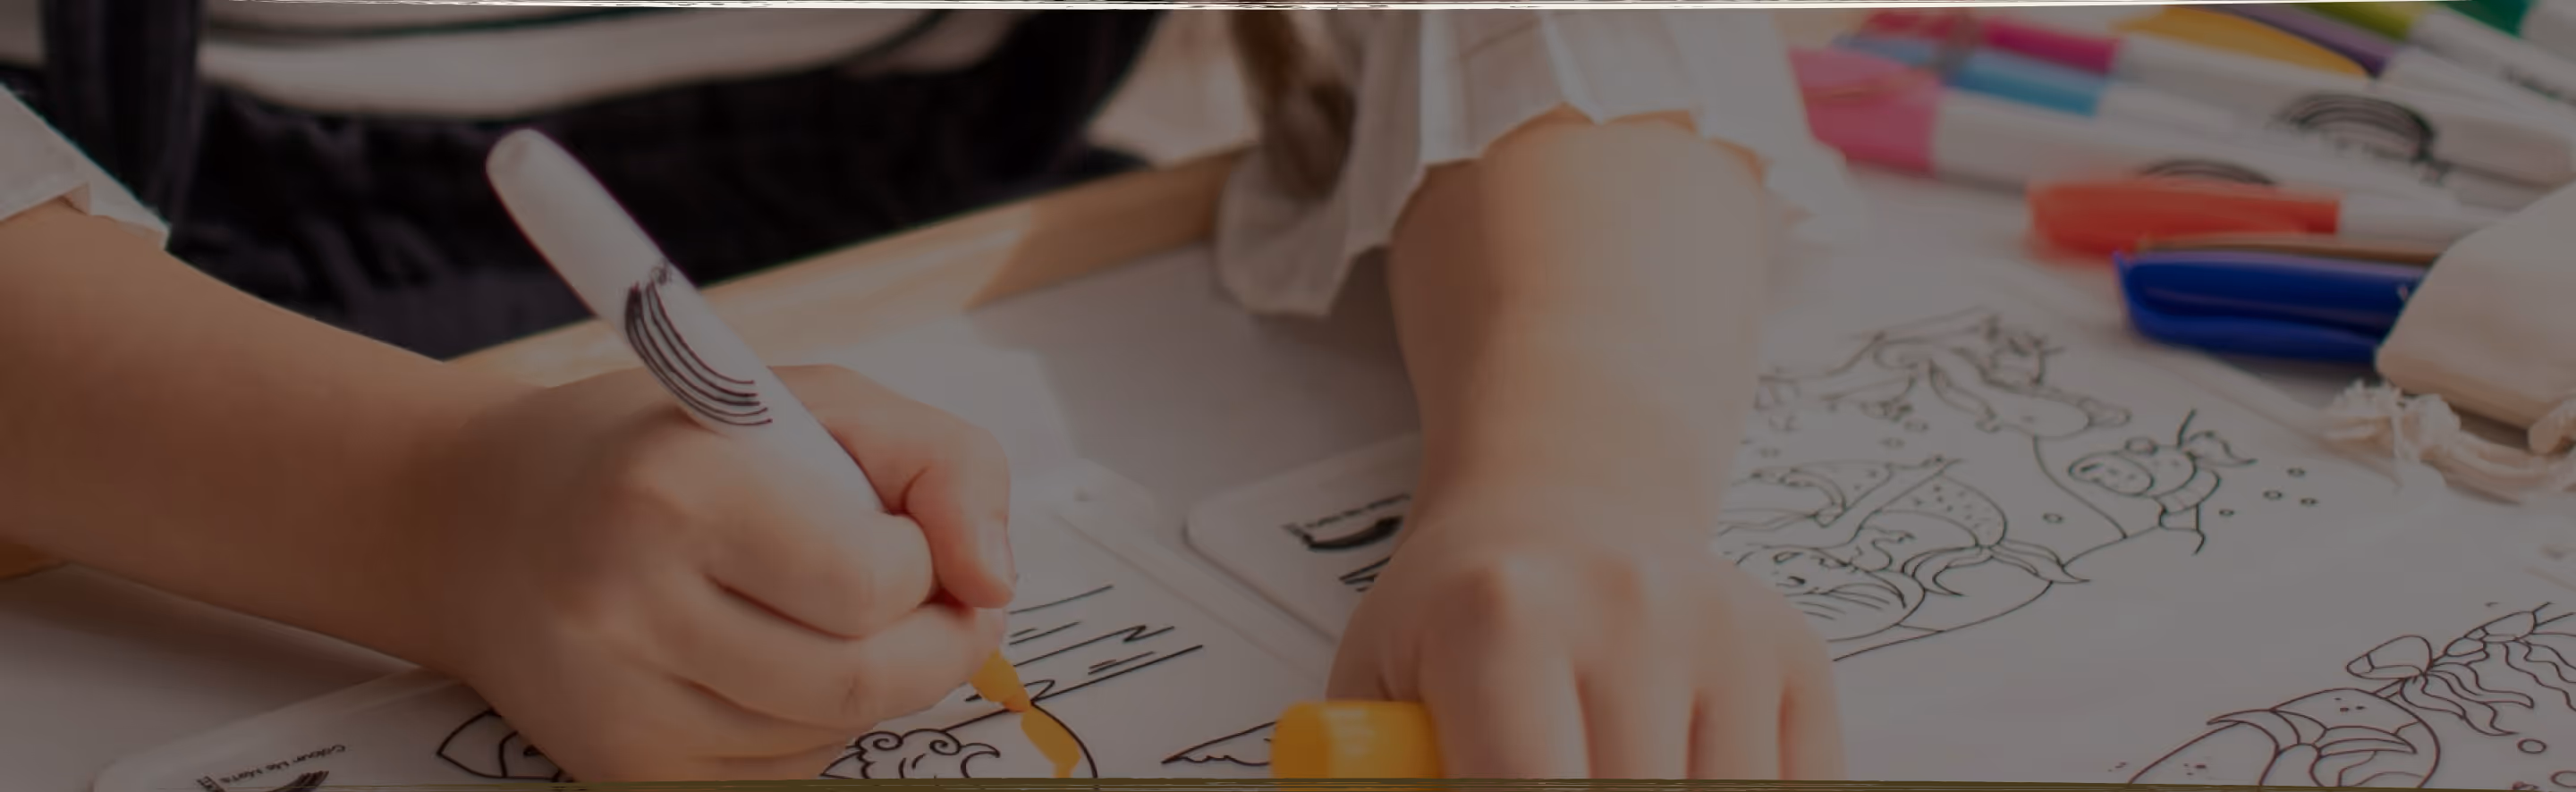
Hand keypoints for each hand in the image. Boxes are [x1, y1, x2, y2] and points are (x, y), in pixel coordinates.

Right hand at [376, 365, 1015, 780]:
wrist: (475, 522)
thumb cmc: (666, 447)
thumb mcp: (809, 401)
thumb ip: (940, 463)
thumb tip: (996, 580)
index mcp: (675, 492)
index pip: (875, 580)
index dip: (925, 562)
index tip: (903, 531)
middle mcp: (631, 610)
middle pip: (868, 679)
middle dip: (935, 641)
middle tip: (929, 596)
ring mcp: (619, 708)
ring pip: (835, 733)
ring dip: (872, 679)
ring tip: (823, 610)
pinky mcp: (623, 772)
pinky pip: (785, 773)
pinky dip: (813, 722)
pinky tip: (768, 658)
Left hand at [1327, 486, 1842, 778]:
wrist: (1560, 515)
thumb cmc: (1462, 619)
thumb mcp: (1379, 687)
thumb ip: (1388, 776)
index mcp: (1503, 618)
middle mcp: (1629, 611)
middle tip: (1556, 787)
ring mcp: (1725, 633)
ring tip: (1603, 773)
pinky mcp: (1794, 659)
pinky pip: (1793, 791)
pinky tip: (1678, 779)